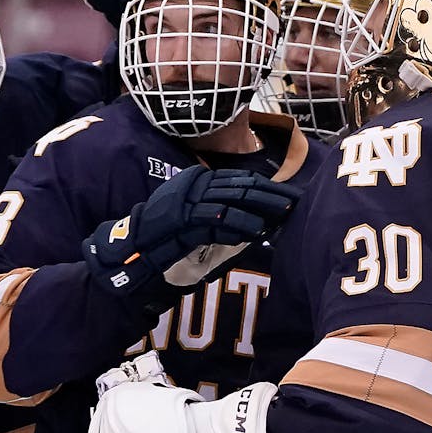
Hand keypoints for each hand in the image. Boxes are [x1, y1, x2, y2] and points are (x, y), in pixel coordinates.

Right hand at [82, 166, 300, 312]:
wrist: (137, 253)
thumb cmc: (171, 243)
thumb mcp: (203, 227)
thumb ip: (227, 222)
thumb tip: (262, 224)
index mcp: (198, 181)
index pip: (240, 179)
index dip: (267, 187)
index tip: (289, 195)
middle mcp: (194, 185)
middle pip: (241, 185)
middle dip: (271, 194)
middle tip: (294, 201)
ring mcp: (187, 200)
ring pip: (232, 198)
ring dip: (260, 208)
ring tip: (282, 214)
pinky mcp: (183, 219)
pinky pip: (216, 219)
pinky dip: (238, 225)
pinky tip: (256, 231)